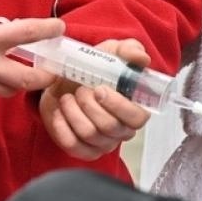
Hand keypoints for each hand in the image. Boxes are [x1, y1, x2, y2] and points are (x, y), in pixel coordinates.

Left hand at [39, 38, 153, 159]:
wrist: (61, 82)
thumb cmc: (90, 70)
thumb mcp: (110, 52)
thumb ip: (129, 50)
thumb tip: (142, 58)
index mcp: (133, 109)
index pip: (138, 118)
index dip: (119, 105)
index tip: (100, 89)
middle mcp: (121, 130)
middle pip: (110, 127)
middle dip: (90, 105)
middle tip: (80, 90)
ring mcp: (102, 143)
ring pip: (89, 134)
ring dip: (73, 112)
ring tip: (67, 98)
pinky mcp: (81, 149)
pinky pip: (73, 145)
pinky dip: (62, 126)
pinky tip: (59, 112)